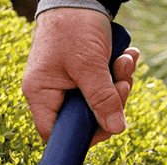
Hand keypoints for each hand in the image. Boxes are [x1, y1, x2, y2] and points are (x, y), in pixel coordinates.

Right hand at [22, 8, 139, 145]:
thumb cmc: (74, 26)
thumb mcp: (89, 64)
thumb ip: (102, 98)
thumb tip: (116, 129)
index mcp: (41, 94)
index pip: (55, 133)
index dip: (82, 136)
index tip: (107, 127)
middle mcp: (52, 93)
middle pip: (83, 119)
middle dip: (110, 102)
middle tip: (124, 84)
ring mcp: (67, 85)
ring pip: (98, 103)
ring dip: (118, 84)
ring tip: (125, 60)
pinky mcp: (83, 75)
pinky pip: (103, 86)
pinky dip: (117, 73)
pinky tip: (124, 55)